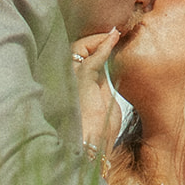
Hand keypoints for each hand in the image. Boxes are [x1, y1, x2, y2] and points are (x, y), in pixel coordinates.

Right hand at [72, 28, 121, 157]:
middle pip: (76, 51)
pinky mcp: (80, 81)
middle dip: (94, 40)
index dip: (96, 49)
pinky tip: (113, 38)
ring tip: (114, 34)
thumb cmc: (100, 136)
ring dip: (98, 40)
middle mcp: (69, 82)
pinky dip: (103, 46)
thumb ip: (104, 86)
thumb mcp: (106, 106)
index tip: (112, 39)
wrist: (92, 151)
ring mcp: (73, 80)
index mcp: (76, 89)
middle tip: (113, 33)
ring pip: (79, 49)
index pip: (82, 61)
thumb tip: (107, 70)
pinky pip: (92, 58)